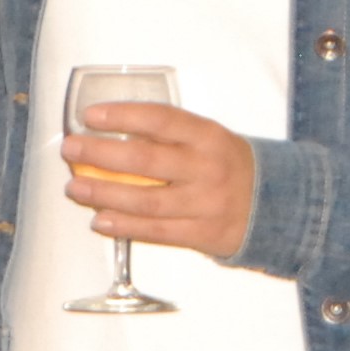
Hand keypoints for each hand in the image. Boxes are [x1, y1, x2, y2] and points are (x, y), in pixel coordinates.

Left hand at [62, 101, 255, 260]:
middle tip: (71, 149)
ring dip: (104, 194)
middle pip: (146, 160)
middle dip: (101, 154)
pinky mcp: (202, 234)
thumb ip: (170, 136)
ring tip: (75, 188)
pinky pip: (156, 231)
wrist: (277, 206)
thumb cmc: (229, 166)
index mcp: (208, 136)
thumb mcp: (210, 139)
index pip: (160, 120)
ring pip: (146, 200)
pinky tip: (99, 220)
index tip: (90, 116)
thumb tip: (110, 133)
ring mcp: (205, 204)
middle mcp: (207, 168)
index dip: (122, 116)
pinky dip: (124, 226)